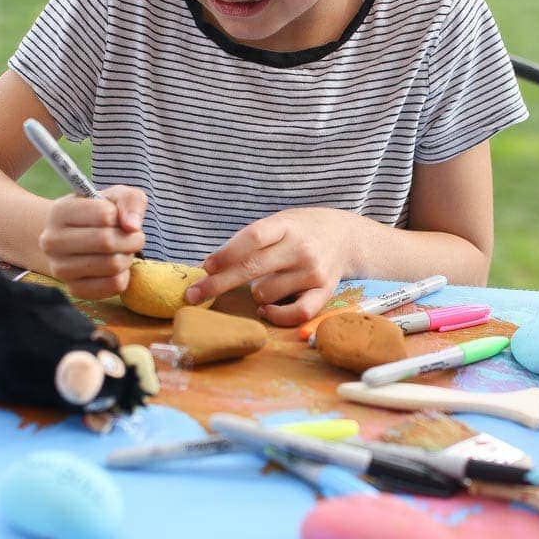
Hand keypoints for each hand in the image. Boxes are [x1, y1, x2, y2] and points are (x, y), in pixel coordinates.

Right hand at [38, 185, 146, 300]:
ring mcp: (60, 268)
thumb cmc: (100, 215)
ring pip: (112, 265)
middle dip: (131, 239)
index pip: (104, 214)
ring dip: (127, 257)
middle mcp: (52, 241)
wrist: (76, 240)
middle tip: (134, 238)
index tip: (119, 218)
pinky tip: (116, 267)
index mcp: (60, 211)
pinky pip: (113, 285)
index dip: (121, 216)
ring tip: (122, 251)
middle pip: (107, 242)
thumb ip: (130, 201)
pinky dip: (124, 275)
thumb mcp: (116, 197)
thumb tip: (132, 226)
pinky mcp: (74, 289)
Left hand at [185, 208, 356, 325]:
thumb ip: (250, 241)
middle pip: (252, 268)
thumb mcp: (278, 223)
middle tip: (193, 295)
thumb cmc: (300, 231)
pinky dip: (276, 315)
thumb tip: (208, 267)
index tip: (205, 267)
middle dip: (218, 284)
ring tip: (265, 282)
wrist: (346, 237)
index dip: (227, 253)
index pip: (253, 238)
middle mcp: (301, 248)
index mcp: (286, 225)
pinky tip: (266, 309)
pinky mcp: (324, 292)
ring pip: (265, 293)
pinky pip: (296, 313)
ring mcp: (313, 272)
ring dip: (255, 293)